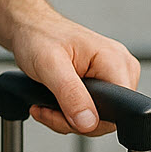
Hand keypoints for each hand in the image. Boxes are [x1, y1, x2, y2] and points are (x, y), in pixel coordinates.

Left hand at [12, 5, 140, 136]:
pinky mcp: (100, 84)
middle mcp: (119, 68)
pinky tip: (53, 104)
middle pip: (107, 119)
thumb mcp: (49, 64)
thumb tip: (89, 122)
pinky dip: (68, 115)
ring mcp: (110, 76)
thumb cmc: (39, 35)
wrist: (30, 28)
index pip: (120, 110)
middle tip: (49, 109)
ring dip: (67, 119)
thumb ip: (70, 94)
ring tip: (47, 104)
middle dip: (73, 121)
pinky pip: (90, 113)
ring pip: (96, 120)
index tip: (63, 113)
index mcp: (115, 61)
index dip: (91, 120)